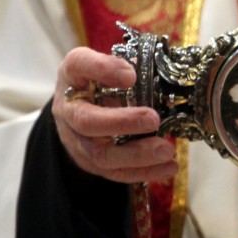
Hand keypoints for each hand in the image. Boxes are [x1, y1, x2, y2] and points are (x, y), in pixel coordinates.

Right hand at [52, 47, 177, 182]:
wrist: (79, 107)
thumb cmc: (99, 81)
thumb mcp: (109, 65)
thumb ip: (126, 67)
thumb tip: (154, 74)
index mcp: (72, 75)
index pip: (79, 65)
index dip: (103, 69)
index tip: (131, 75)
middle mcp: (68, 109)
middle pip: (87, 121)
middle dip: (122, 122)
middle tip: (153, 119)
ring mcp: (76, 139)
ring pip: (101, 154)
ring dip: (137, 155)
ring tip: (166, 150)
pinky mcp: (90, 162)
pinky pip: (115, 172)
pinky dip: (144, 172)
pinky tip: (168, 167)